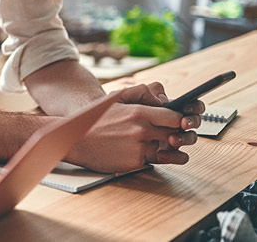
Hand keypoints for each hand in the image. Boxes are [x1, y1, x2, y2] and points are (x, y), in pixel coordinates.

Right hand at [65, 83, 201, 172]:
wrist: (75, 139)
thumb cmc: (95, 117)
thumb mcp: (116, 97)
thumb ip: (142, 92)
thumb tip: (164, 97)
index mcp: (140, 113)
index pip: (175, 117)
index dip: (180, 119)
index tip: (180, 120)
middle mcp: (142, 131)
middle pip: (173, 134)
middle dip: (175, 134)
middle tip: (171, 133)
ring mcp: (139, 149)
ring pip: (163, 147)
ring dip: (160, 145)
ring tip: (148, 141)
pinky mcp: (134, 163)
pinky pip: (150, 159)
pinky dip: (146, 155)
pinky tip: (134, 149)